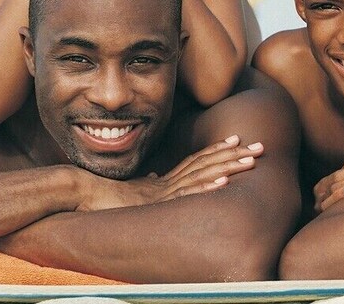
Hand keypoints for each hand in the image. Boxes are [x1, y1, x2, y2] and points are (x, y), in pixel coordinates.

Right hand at [77, 135, 262, 211]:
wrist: (82, 193)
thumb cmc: (104, 196)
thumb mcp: (134, 192)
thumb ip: (148, 184)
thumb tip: (157, 178)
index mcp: (165, 180)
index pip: (198, 161)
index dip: (219, 151)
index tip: (239, 143)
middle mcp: (168, 181)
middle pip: (208, 164)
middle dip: (236, 156)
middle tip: (261, 149)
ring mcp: (164, 191)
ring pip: (202, 175)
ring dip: (229, 167)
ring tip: (251, 161)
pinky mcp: (157, 202)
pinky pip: (186, 194)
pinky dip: (205, 187)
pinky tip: (222, 182)